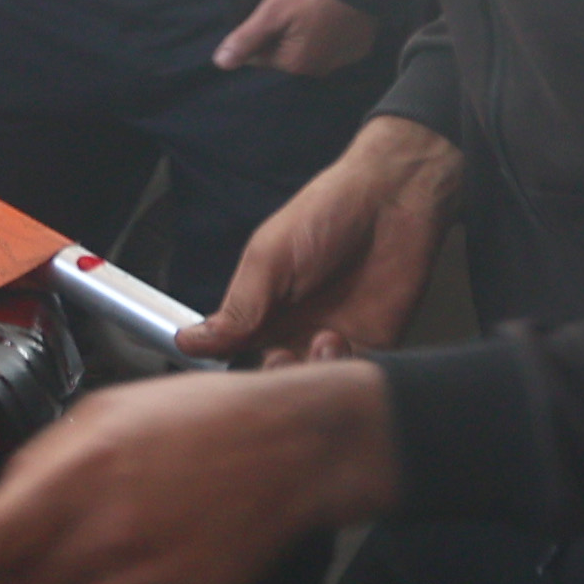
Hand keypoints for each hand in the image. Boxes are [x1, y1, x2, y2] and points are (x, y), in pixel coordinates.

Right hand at [185, 114, 462, 365]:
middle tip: (281, 355)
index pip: (235, 354)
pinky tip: (342, 340)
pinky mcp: (374, 344)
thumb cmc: (325, 214)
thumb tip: (191, 341)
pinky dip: (347, 373)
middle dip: (276, 377)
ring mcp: (334, 339)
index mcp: (263, 310)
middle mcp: (297, 329)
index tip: (228, 366)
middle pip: (275, 378)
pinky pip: (355, 377)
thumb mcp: (269, 258)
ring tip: (322, 338)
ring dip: (312, 374)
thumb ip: (238, 307)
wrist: (392, 199)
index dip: (230, 367)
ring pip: (314, 384)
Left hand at [213, 0, 378, 78]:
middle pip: (287, 53)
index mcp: (296, 64)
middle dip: (283, 34)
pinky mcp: (360, 48)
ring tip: (311, 7)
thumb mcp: (272, 11)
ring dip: (306, 33)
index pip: (261, 55)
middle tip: (292, 6)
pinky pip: (335, 44)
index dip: (260, 32)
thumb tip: (220, 64)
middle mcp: (320, 70)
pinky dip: (330, 32)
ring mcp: (344, 60)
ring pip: (311, 49)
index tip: (271, 10)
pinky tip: (331, 12)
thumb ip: (245, 39)